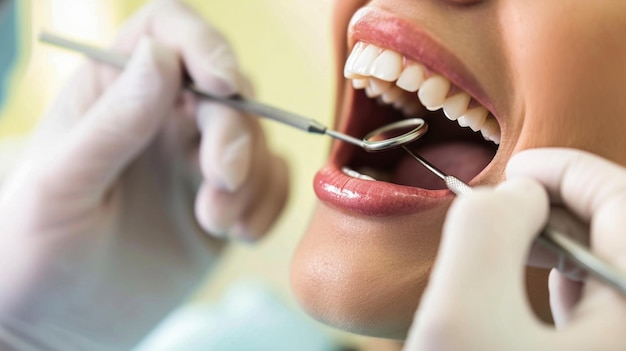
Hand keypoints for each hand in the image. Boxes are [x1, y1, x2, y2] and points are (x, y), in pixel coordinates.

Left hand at [0, 1, 286, 348]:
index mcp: (112, 95)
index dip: (204, 44)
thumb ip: (112, 122)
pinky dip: (268, 205)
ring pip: (257, 137)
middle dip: (234, 132)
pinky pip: (272, 183)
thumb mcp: (60, 186)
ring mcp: (195, 164)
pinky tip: (238, 235)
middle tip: (220, 179)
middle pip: (227, 89)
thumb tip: (161, 57)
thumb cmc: (33, 255)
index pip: (168, 33)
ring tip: (215, 221)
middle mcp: (160, 121)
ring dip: (249, 179)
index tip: (222, 84)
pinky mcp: (223, 204)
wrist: (58, 329)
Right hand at [404, 148, 625, 349]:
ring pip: (609, 259)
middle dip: (557, 205)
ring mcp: (617, 341)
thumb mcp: (460, 313)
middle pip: (618, 227)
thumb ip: (486, 231)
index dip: (567, 169)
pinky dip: (570, 276)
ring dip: (560, 238)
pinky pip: (604, 297)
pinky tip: (539, 282)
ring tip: (516, 241)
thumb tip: (514, 193)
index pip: (623, 201)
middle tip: (504, 206)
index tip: (514, 168)